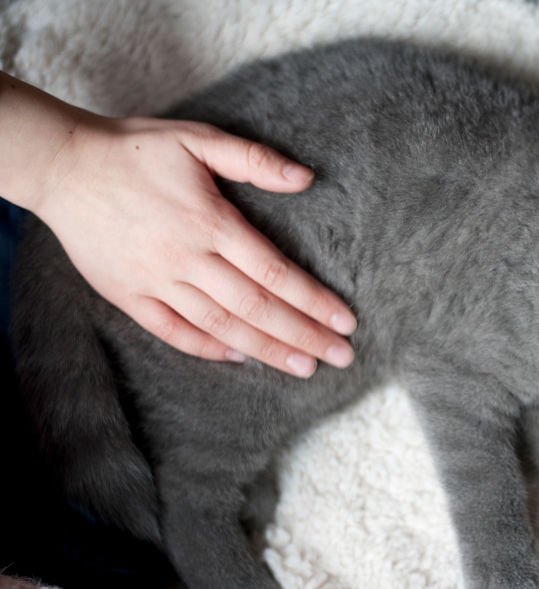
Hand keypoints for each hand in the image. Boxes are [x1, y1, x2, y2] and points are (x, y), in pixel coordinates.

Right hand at [27, 111, 356, 377]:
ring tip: (305, 368)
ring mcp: (157, 282)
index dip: (315, 301)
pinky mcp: (129, 296)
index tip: (345, 322)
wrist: (62, 165)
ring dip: (267, 350)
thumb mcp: (198, 138)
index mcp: (212, 223)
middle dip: (304, 335)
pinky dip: (208, 348)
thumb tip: (306, 178)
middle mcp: (188, 259)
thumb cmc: (136, 149)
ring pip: (222, 327)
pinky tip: (240, 358)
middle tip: (341, 357)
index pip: (276, 273)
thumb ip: (254, 160)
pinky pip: (174, 332)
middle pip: (258, 308)